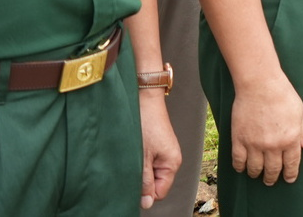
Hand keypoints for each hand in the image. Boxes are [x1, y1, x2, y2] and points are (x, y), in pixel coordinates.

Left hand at [138, 89, 181, 208]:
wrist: (144, 98)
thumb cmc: (145, 124)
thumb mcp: (142, 158)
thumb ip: (145, 182)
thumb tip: (147, 203)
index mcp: (172, 164)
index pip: (159, 193)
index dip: (145, 193)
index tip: (132, 183)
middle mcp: (171, 159)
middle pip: (155, 183)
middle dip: (141, 180)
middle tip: (130, 167)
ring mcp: (164, 152)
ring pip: (149, 173)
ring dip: (138, 169)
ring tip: (131, 156)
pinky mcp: (156, 146)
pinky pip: (148, 162)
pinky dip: (138, 160)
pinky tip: (133, 150)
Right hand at [230, 74, 302, 185]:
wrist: (260, 84)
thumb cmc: (282, 95)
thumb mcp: (299, 112)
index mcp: (291, 139)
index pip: (291, 164)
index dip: (290, 174)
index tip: (288, 179)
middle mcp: (273, 145)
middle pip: (272, 170)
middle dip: (272, 178)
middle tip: (270, 180)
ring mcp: (255, 144)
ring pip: (255, 169)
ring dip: (256, 174)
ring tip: (257, 175)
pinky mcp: (239, 139)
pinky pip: (238, 161)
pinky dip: (240, 167)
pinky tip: (242, 168)